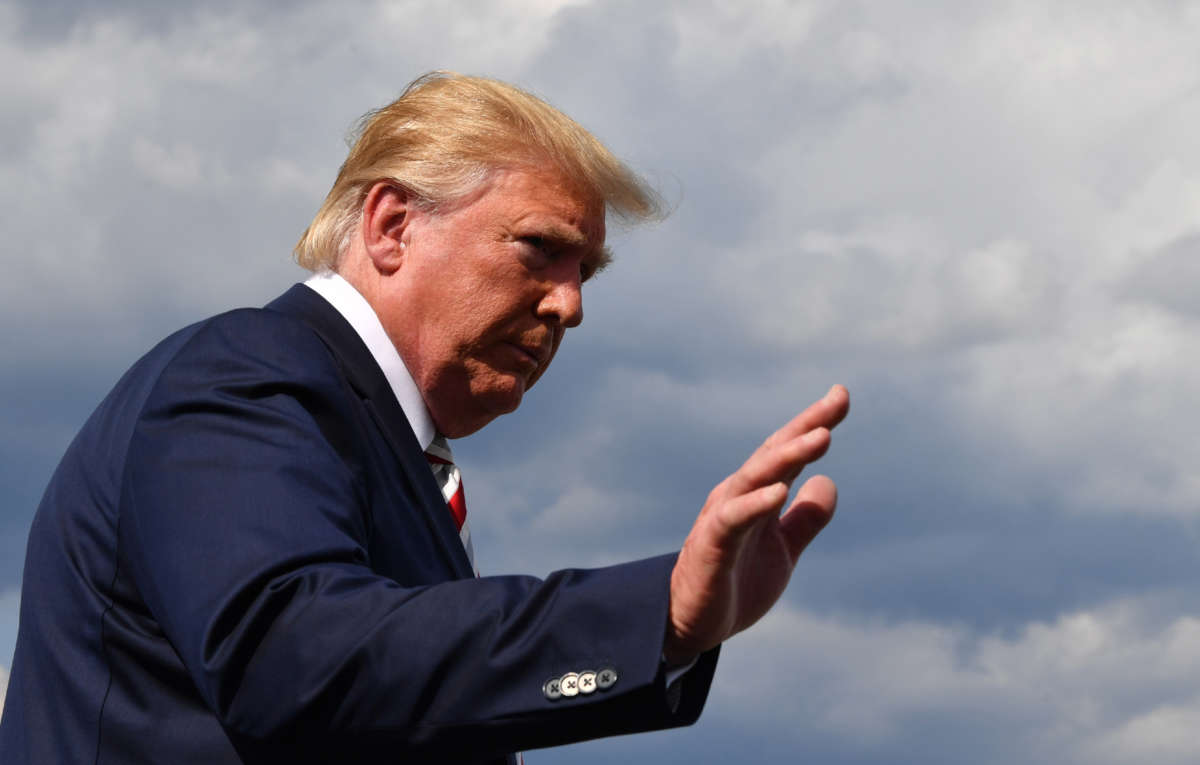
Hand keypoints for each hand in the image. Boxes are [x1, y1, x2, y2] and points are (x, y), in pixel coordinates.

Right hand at [664, 385, 849, 662]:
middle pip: (773, 453)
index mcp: (755, 495)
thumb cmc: (734, 583)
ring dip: (788, 455)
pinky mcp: (711, 546)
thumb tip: (829, 480)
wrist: (690, 625)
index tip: (842, 395)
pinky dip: (756, 502)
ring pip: (755, 477)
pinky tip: (781, 491)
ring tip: (822, 437)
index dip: (813, 423)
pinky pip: (734, 519)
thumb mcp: (783, 551)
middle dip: (806, 426)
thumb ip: (805, 519)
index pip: (787, 452)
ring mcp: (722, 519)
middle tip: (837, 401)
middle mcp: (738, 497)